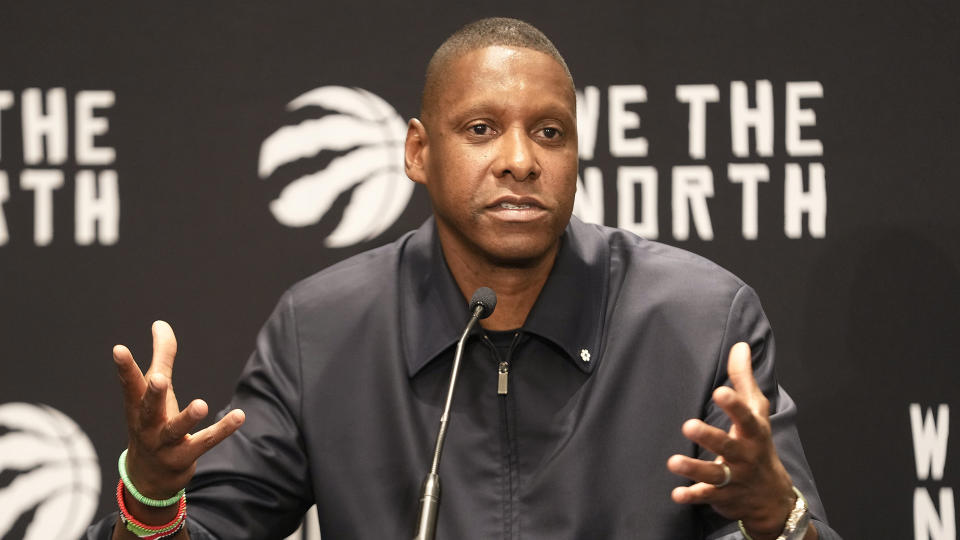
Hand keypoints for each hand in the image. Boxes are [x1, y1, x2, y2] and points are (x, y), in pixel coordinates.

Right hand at [113, 321, 244, 507]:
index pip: (129, 384)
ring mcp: (164, 444)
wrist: (147, 477)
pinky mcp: (184, 458)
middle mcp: (147, 425)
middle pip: (148, 409)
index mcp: (137, 406)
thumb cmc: (152, 422)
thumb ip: (161, 356)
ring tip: (201, 404)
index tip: (119, 349)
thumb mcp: (155, 391)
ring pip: (175, 430)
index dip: (124, 367)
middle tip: (159, 379)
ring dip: (187, 418)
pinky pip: (205, 442)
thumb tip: (160, 323)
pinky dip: (222, 429)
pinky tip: (240, 415)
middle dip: (153, 394)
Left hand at [666, 342, 800, 539]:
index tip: (719, 391)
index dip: (734, 405)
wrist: (773, 497)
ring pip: (714, 474)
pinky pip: (706, 495)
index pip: (745, 416)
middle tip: (688, 425)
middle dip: (709, 436)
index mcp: (753, 432)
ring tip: (673, 462)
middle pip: (727, 445)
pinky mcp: (722, 495)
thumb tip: (739, 345)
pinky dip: (692, 495)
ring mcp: (734, 477)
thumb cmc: (759, 443)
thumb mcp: (757, 412)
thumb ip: (743, 379)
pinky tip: (676, 494)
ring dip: (694, 469)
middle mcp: (745, 454)